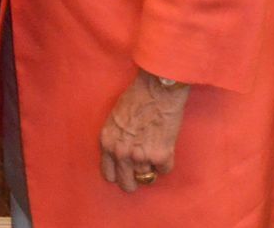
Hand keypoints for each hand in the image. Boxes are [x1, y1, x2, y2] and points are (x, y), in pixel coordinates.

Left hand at [98, 70, 189, 193]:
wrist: (157, 89)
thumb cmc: (136, 97)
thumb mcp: (115, 118)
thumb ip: (116, 139)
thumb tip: (122, 154)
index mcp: (108, 143)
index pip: (109, 174)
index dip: (119, 173)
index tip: (125, 171)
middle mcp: (121, 153)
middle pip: (127, 184)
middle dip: (134, 180)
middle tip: (142, 172)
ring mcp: (141, 157)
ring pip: (147, 178)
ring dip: (152, 168)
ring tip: (155, 149)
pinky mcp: (160, 156)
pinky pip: (164, 170)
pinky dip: (166, 162)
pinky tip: (165, 146)